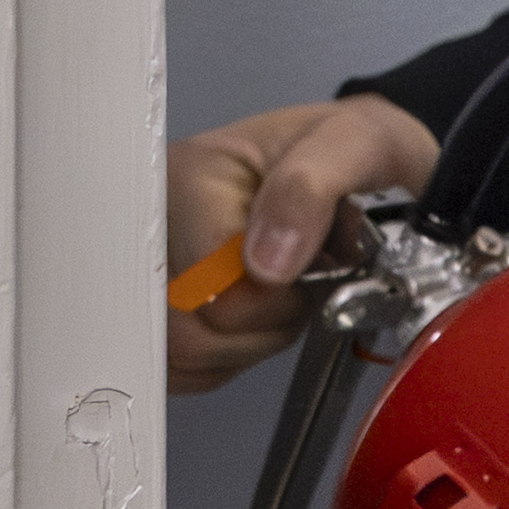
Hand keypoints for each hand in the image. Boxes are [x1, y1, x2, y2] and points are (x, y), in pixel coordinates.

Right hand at [163, 94, 437, 392]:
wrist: (352, 152)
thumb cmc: (351, 145)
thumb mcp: (358, 140)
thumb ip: (311, 189)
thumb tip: (266, 266)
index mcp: (189, 177)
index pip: (212, 290)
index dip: (276, 296)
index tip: (311, 262)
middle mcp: (154, 223)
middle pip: (188, 335)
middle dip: (262, 326)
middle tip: (297, 282)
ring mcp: (150, 266)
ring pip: (184, 358)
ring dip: (249, 343)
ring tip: (277, 292)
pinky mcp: (156, 303)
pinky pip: (183, 368)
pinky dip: (228, 355)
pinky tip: (252, 310)